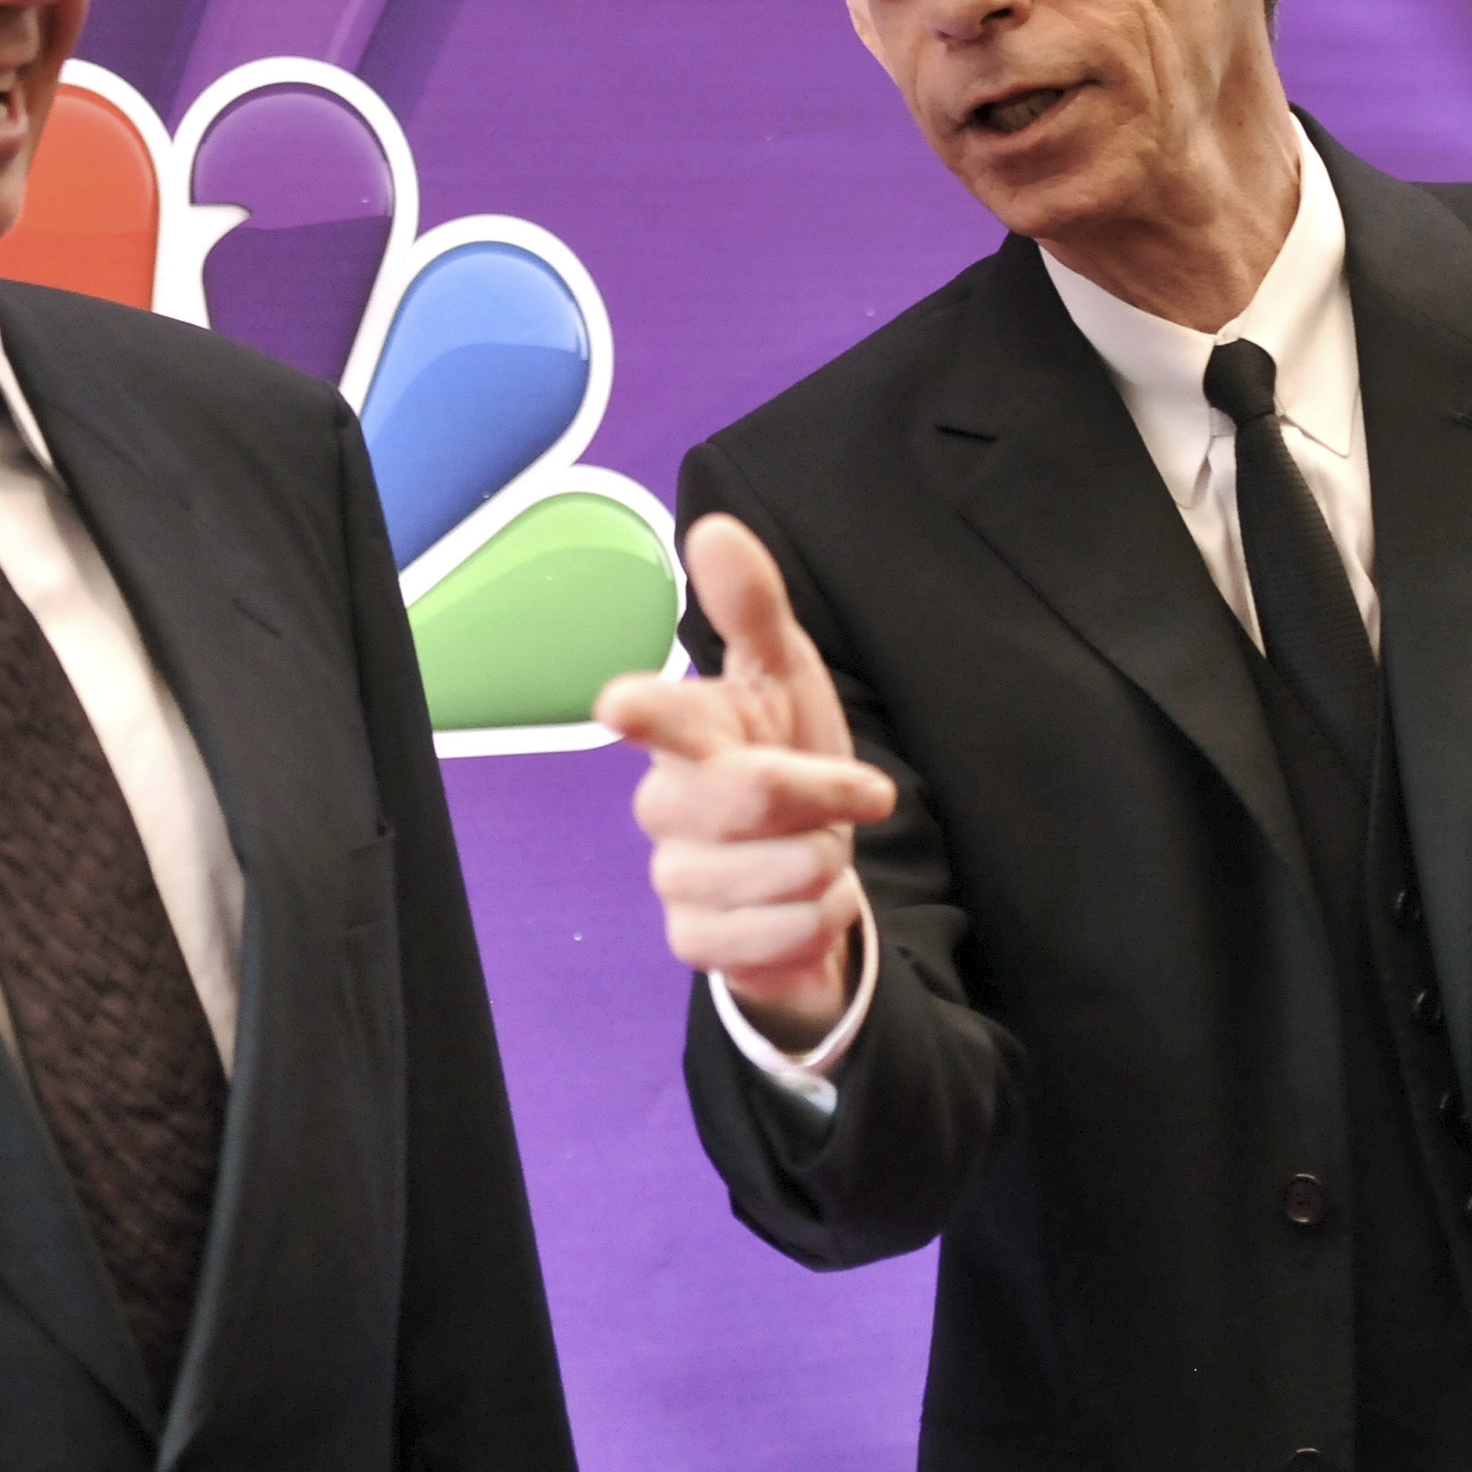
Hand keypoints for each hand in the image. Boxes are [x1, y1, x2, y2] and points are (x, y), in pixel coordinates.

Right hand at [594, 514, 895, 1049]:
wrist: (806, 879)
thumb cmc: (789, 763)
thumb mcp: (786, 681)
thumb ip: (752, 610)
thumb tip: (716, 528)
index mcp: (686, 731)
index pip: (658, 715)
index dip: (643, 710)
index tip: (620, 706)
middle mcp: (665, 803)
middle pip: (750, 791)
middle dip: (823, 796)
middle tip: (851, 797)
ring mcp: (675, 877)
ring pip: (780, 871)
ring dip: (826, 865)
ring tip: (814, 854)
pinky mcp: (694, 942)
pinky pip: (782, 934)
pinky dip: (819, 920)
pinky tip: (806, 906)